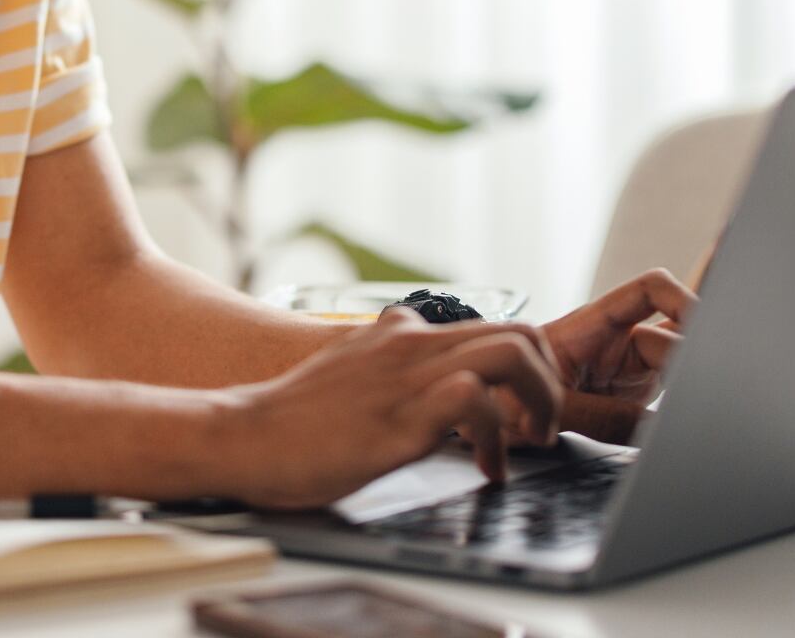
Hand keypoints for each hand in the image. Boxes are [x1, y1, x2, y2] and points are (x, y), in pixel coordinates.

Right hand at [218, 307, 564, 508]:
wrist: (244, 435)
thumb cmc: (292, 419)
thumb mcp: (347, 370)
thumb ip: (383, 358)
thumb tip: (407, 357)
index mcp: (401, 334)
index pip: (493, 325)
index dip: (527, 369)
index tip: (524, 413)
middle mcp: (412, 343)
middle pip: (520, 330)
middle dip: (550, 381)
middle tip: (541, 428)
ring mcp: (409, 375)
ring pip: (511, 351)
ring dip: (540, 398)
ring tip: (531, 442)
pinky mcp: (402, 414)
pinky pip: (476, 399)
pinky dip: (499, 436)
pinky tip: (486, 468)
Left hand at [499, 268, 698, 445]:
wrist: (487, 415)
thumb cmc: (504, 394)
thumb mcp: (548, 407)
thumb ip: (601, 417)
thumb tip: (653, 430)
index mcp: (593, 326)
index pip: (649, 291)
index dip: (682, 299)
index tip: (703, 326)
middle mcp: (618, 341)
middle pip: (675, 333)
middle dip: (696, 350)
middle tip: (716, 375)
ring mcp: (629, 368)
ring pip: (680, 359)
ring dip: (697, 373)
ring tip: (718, 388)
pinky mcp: (634, 395)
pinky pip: (672, 388)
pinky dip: (691, 393)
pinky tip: (713, 396)